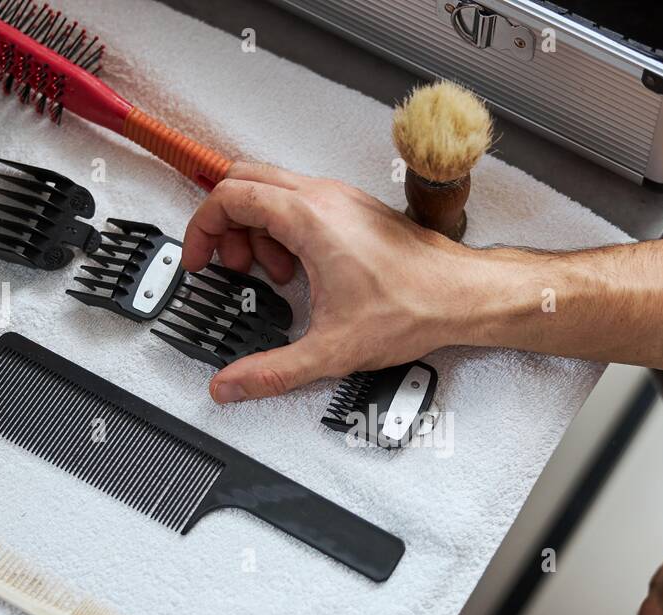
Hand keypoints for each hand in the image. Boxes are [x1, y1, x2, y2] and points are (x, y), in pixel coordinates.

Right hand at [183, 162, 512, 402]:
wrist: (461, 297)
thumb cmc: (413, 306)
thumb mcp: (330, 350)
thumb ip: (271, 371)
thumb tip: (231, 385)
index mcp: (309, 218)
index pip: (229, 196)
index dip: (202, 228)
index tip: (201, 260)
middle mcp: (324, 197)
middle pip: (245, 182)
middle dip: (227, 226)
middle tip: (231, 266)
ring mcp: (341, 199)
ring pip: (274, 191)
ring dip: (258, 230)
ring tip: (274, 276)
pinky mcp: (354, 209)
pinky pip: (301, 203)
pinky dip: (286, 230)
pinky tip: (302, 273)